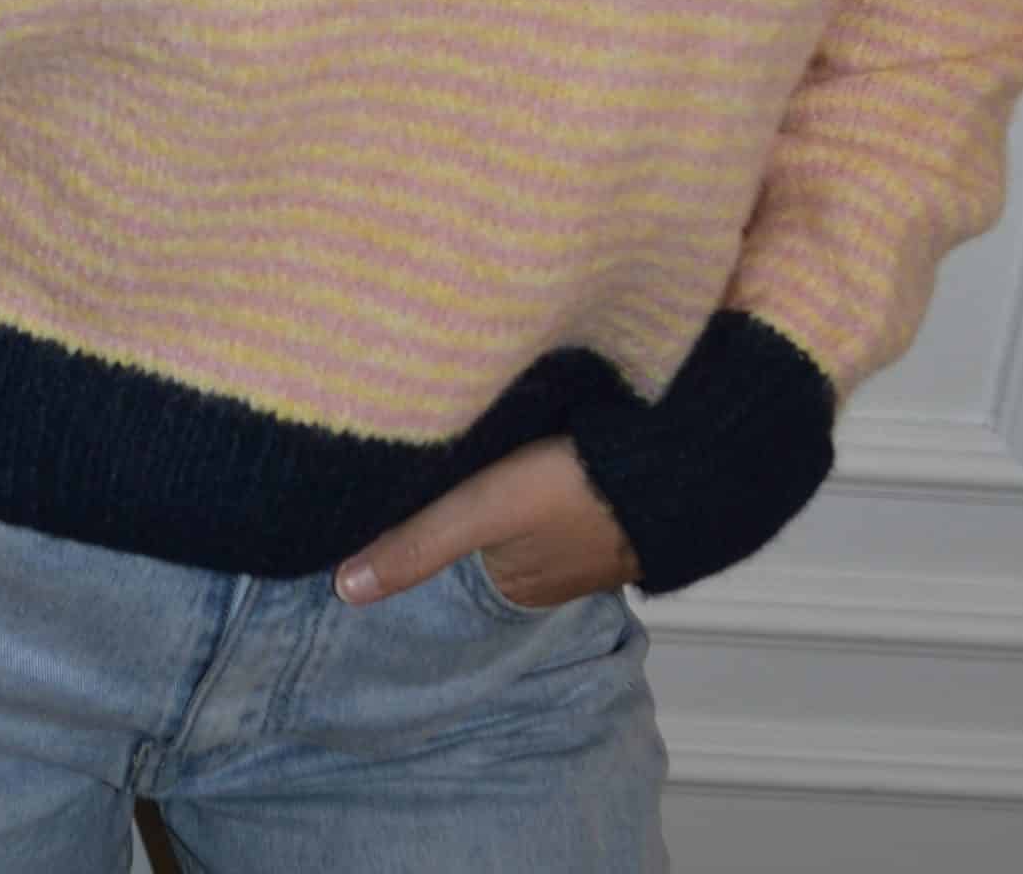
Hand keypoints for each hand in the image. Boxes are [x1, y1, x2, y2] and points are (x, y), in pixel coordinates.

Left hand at [333, 434, 640, 608]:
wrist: (679, 462)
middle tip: (422, 446)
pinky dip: (539, 465)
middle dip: (460, 496)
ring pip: (520, 507)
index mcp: (515, 585)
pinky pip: (558, 484)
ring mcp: (585, 532)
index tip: (386, 490)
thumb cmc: (577, 490)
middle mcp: (549, 569)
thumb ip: (419, 545)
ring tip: (466, 432)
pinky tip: (530, 433)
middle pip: (485, 532)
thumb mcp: (484, 512)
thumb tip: (344, 589)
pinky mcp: (609, 491)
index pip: (450, 554)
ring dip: (500, 477)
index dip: (422, 524)